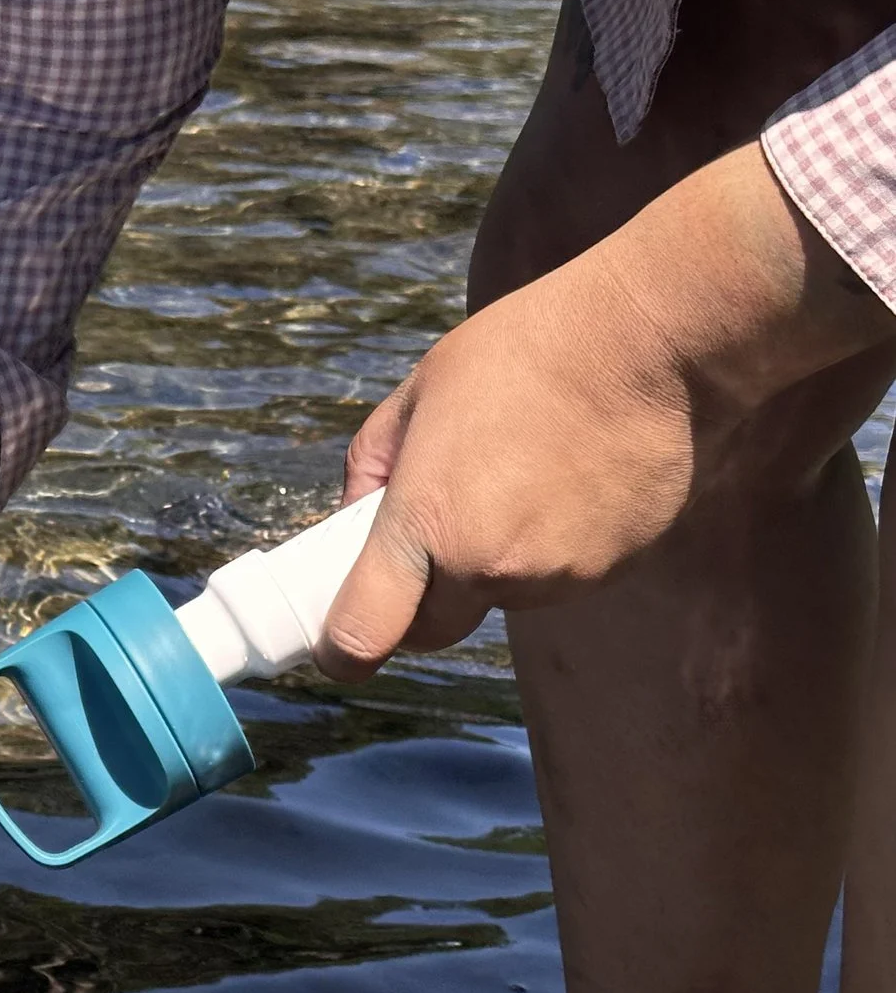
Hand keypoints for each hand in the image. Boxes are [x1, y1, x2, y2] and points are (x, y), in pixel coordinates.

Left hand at [321, 141, 895, 678]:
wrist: (654, 341)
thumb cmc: (526, 350)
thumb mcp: (419, 391)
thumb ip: (372, 464)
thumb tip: (354, 518)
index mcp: (426, 523)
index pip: (363, 635)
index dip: (342, 652)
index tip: (339, 646)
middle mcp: (488, 567)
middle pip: (432, 630)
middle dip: (420, 602)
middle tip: (433, 541)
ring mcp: (555, 577)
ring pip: (499, 600)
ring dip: (493, 568)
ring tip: (520, 482)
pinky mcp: (610, 573)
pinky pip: (558, 582)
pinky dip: (551, 553)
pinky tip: (567, 486)